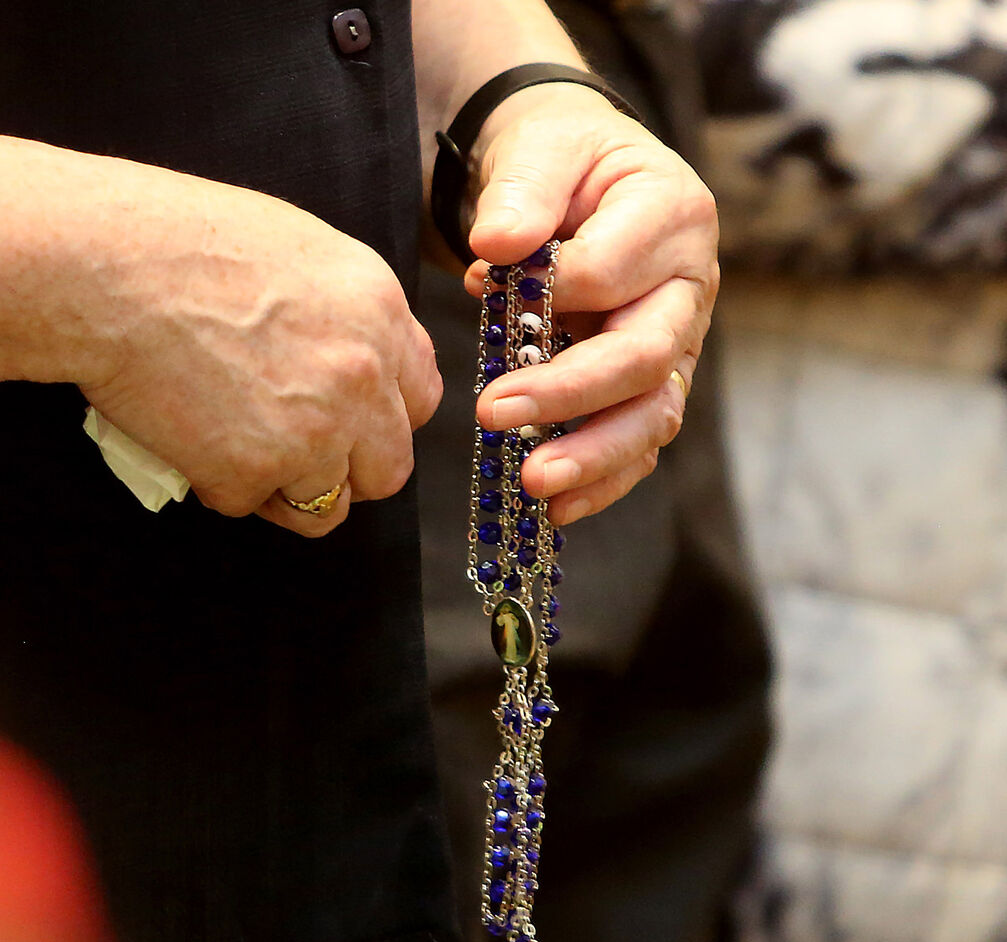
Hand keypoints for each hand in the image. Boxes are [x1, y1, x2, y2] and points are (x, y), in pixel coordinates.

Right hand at [10, 143, 441, 535]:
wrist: (106, 267)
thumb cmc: (183, 242)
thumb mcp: (302, 253)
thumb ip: (349, 317)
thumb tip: (363, 365)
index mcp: (379, 313)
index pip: (421, 401)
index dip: (384, 420)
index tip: (353, 424)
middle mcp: (363, 377)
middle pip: (389, 469)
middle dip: (348, 472)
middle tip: (300, 455)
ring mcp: (313, 432)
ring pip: (325, 505)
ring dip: (287, 490)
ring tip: (239, 449)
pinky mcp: (255, 472)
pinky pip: (252, 504)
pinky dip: (222, 484)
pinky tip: (193, 439)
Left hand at [464, 85, 717, 523]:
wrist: (580, 178)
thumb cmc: (562, 160)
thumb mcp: (542, 145)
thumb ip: (525, 190)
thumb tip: (498, 248)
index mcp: (674, 216)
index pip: (614, 272)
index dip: (551, 289)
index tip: (485, 281)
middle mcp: (690, 289)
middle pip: (645, 357)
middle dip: (569, 394)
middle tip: (492, 413)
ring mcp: (678, 345)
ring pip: (652, 416)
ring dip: (593, 456)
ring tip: (535, 485)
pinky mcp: (653, 386)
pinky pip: (638, 444)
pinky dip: (602, 481)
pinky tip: (557, 510)